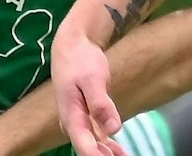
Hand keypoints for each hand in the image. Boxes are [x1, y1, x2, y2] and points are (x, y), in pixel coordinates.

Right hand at [51, 30, 123, 155]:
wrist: (72, 46)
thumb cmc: (80, 60)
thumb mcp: (93, 79)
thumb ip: (101, 105)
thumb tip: (114, 129)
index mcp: (71, 115)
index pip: (84, 145)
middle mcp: (72, 122)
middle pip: (88, 148)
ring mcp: (79, 120)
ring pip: (93, 145)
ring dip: (107, 155)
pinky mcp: (86, 116)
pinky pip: (97, 136)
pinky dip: (108, 146)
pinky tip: (120, 153)